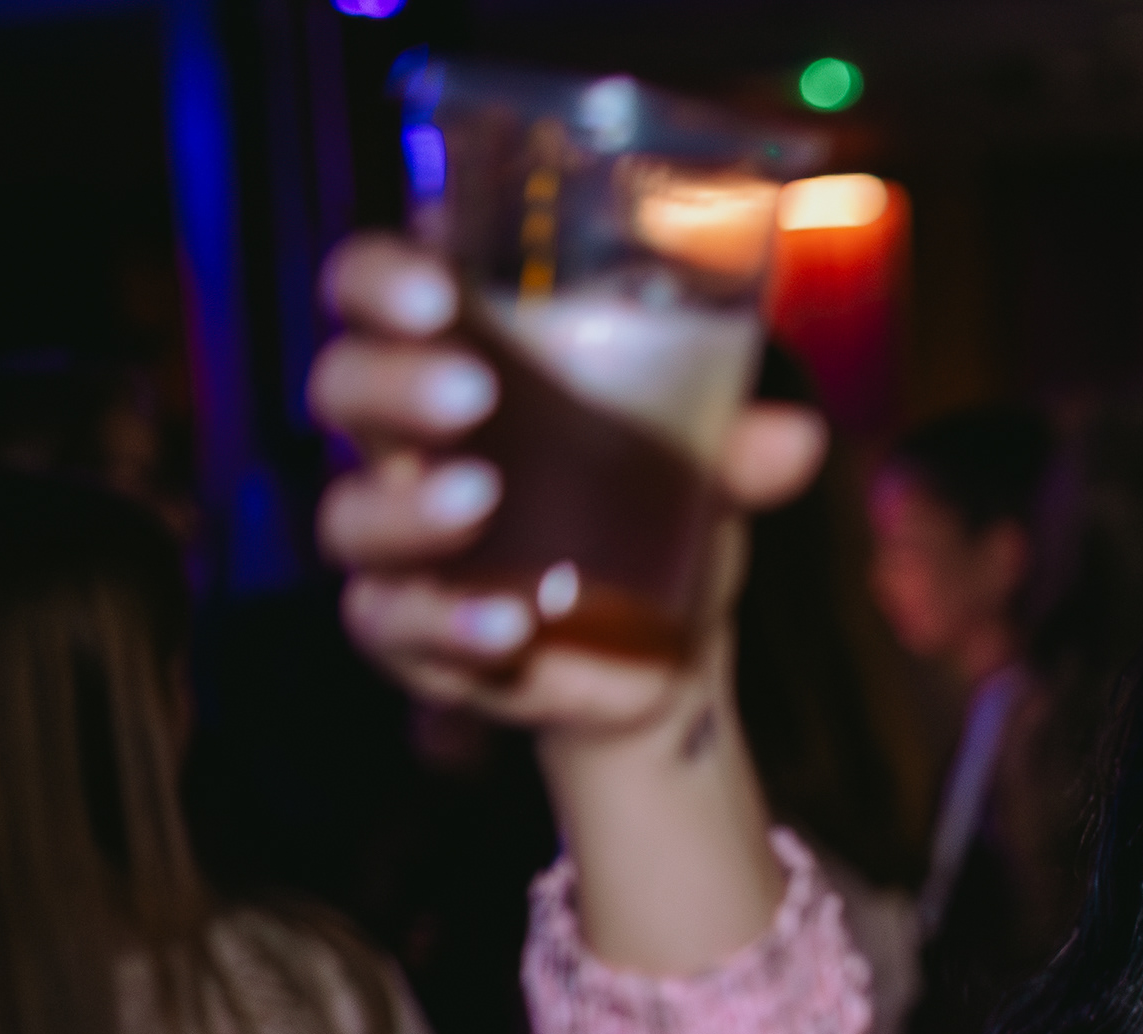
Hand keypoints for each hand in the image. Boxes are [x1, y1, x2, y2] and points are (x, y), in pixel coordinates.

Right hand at [309, 234, 825, 732]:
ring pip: (351, 513)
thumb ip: (737, 446)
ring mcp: (399, 541)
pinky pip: (395, 625)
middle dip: (394, 381)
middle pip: (345, 386)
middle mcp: (403, 442)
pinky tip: (508, 627)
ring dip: (407, 505)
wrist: (663, 649)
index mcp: (454, 359)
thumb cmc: (657, 507)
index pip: (373, 289)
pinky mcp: (411, 632)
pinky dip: (447, 624)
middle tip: (472, 392)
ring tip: (478, 498)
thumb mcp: (701, 466)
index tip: (436, 288)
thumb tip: (797, 437)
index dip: (382, 277)